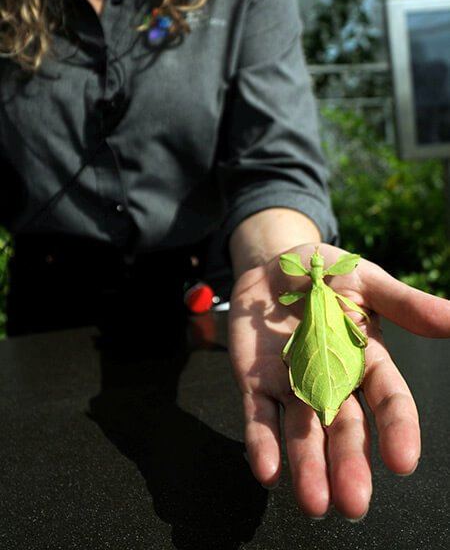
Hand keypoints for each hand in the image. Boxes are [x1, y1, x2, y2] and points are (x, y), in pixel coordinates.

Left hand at [228, 243, 449, 519]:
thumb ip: (406, 304)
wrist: (276, 262)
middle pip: (345, 428)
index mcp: (368, 361)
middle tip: (353, 502)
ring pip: (303, 433)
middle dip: (349, 464)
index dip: (397, 429)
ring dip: (307, 467)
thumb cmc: (328, 274)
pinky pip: (259, 416)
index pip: (388, 400)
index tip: (403, 461)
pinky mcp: (256, 382)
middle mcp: (333, 382)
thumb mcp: (368, 282)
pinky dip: (262, 443)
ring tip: (314, 503)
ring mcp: (293, 385)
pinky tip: (268, 470)